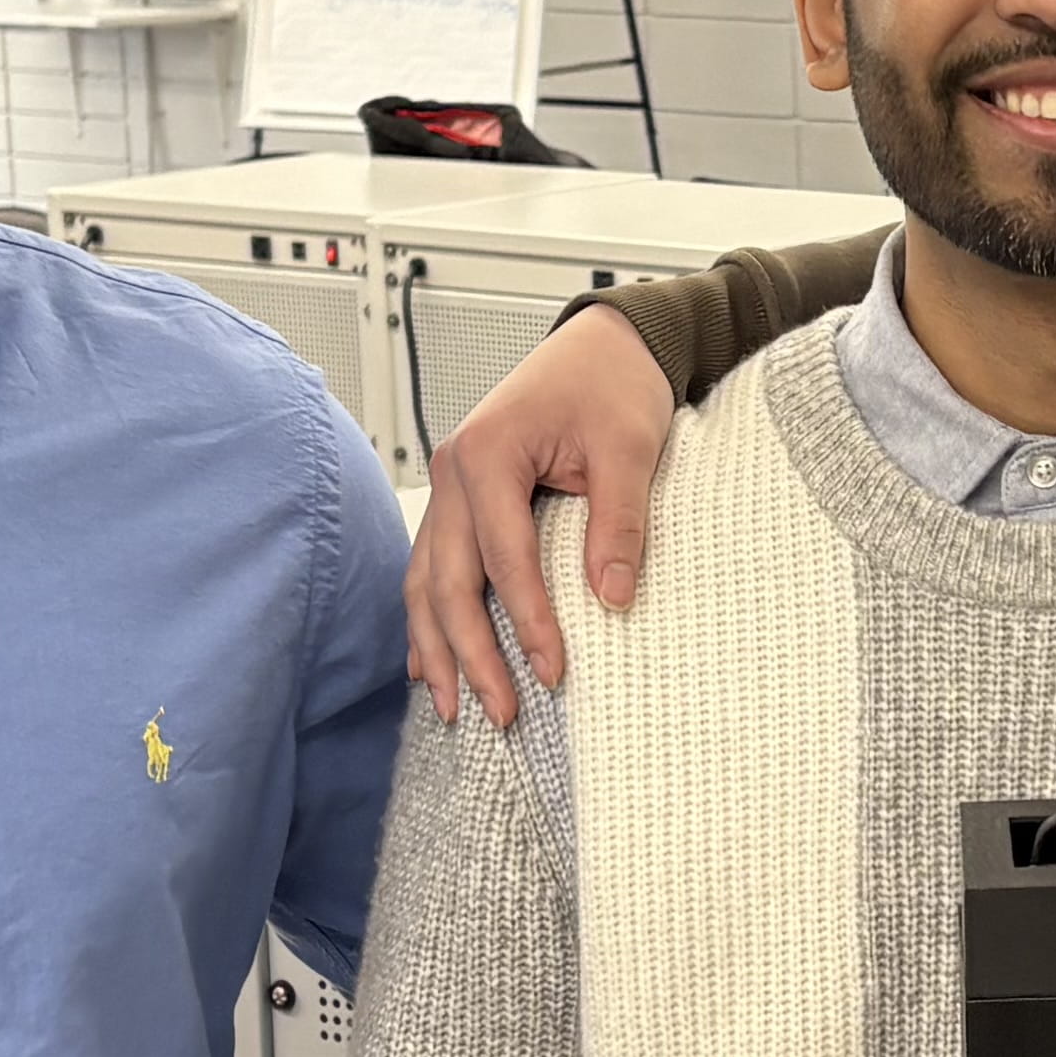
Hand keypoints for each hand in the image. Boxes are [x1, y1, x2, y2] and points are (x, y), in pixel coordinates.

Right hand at [404, 307, 676, 726]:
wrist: (603, 343)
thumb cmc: (614, 384)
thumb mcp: (630, 447)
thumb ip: (618, 522)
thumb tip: (612, 599)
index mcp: (488, 453)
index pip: (503, 556)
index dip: (528, 621)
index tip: (553, 673)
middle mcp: (453, 472)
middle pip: (447, 579)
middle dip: (471, 653)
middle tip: (500, 714)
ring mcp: (448, 486)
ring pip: (425, 579)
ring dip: (437, 646)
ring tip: (451, 708)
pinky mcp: (459, 498)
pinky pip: (431, 565)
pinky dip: (428, 617)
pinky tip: (429, 662)